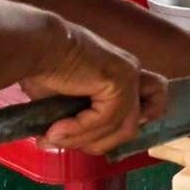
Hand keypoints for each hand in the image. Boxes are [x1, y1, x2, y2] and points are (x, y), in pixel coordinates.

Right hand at [21, 21, 166, 155]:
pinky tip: (54, 130)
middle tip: (68, 142)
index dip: (134, 124)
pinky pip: (106, 120)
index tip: (98, 137)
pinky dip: (79, 130)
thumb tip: (82, 143)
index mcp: (123, 73)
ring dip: (84, 140)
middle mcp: (132, 72)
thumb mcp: (70, 101)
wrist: (37, 46)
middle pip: (136, 124)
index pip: (153, 100)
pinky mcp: (120, 82)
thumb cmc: (44, 68)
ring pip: (121, 129)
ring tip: (54, 138)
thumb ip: (86, 119)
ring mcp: (129, 76)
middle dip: (103, 142)